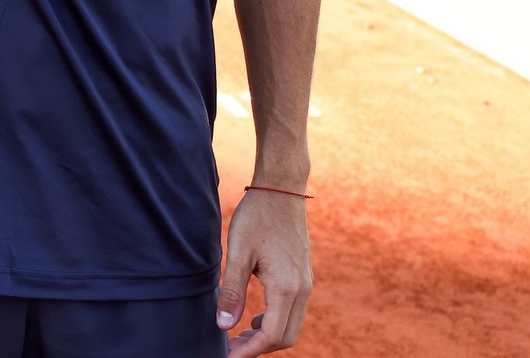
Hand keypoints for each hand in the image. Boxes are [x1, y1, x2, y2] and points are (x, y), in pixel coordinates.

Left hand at [216, 189, 312, 354]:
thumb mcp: (237, 252)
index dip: (249, 351)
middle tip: (230, 348)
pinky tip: (253, 317)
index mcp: (286, 287)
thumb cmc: (256, 216)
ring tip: (238, 335)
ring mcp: (306, 283)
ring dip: (266, 336)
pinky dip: (274, 322)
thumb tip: (224, 325)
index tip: (227, 355)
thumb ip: (231, 291)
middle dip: (258, 348)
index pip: (271, 335)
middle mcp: (302, 289)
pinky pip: (293, 311)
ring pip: (290, 325)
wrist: (282, 189)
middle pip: (284, 337)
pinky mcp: (303, 276)